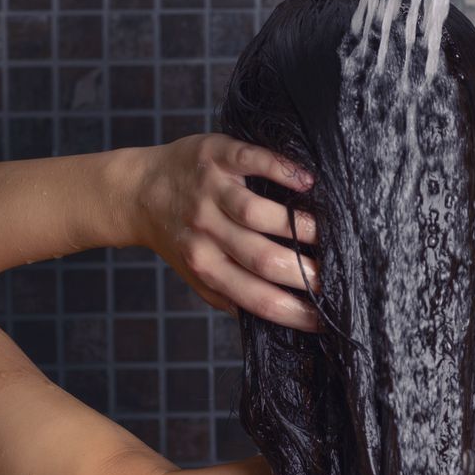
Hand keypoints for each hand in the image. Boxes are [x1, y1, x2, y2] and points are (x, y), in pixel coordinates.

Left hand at [134, 133, 321, 331]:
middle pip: (262, 258)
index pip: (257, 297)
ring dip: (300, 225)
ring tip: (327, 233)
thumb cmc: (177, 235)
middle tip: (336, 276)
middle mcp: (206, 231)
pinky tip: (308, 181)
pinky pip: (251, 161)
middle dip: (306, 272)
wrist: (137, 191)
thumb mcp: (194, 273)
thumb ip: (227, 295)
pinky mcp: (215, 156)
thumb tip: (274, 317)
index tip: (325, 319)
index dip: (294, 312)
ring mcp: (210, 192)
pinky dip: (281, 170)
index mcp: (205, 266)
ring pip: (258, 214)